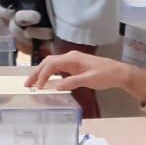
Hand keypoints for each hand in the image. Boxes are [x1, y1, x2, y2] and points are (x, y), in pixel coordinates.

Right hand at [26, 51, 145, 100]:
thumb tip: (56, 87)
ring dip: (42, 72)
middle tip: (27, 85)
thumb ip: (72, 83)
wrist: (118, 72)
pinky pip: (58, 67)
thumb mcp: (89, 80)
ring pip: (52, 64)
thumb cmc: (105, 75)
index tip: (38, 88)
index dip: (42, 76)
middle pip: (48, 62)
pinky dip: (49, 73)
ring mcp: (72, 60)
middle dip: (36, 73)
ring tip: (34, 83)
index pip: (51, 65)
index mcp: (72, 58)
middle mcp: (70, 57)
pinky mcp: (75, 64)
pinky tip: (47, 81)